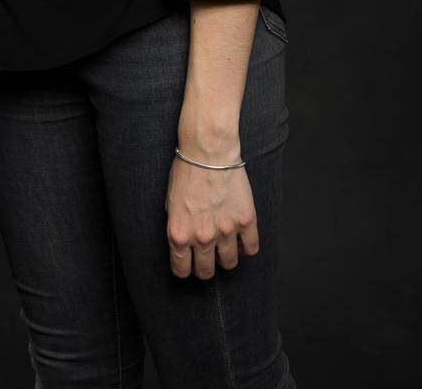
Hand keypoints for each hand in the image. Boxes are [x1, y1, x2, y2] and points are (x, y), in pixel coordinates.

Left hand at [165, 153, 258, 278]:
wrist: (208, 150)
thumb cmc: (186, 171)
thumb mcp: (170, 202)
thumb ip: (177, 226)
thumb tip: (183, 243)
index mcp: (180, 234)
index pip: (182, 269)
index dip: (185, 270)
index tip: (189, 267)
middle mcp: (202, 237)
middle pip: (206, 272)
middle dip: (205, 268)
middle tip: (207, 259)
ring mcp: (226, 231)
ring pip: (229, 263)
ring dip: (226, 258)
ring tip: (225, 248)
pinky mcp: (245, 221)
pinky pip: (251, 248)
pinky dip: (246, 247)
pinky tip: (241, 238)